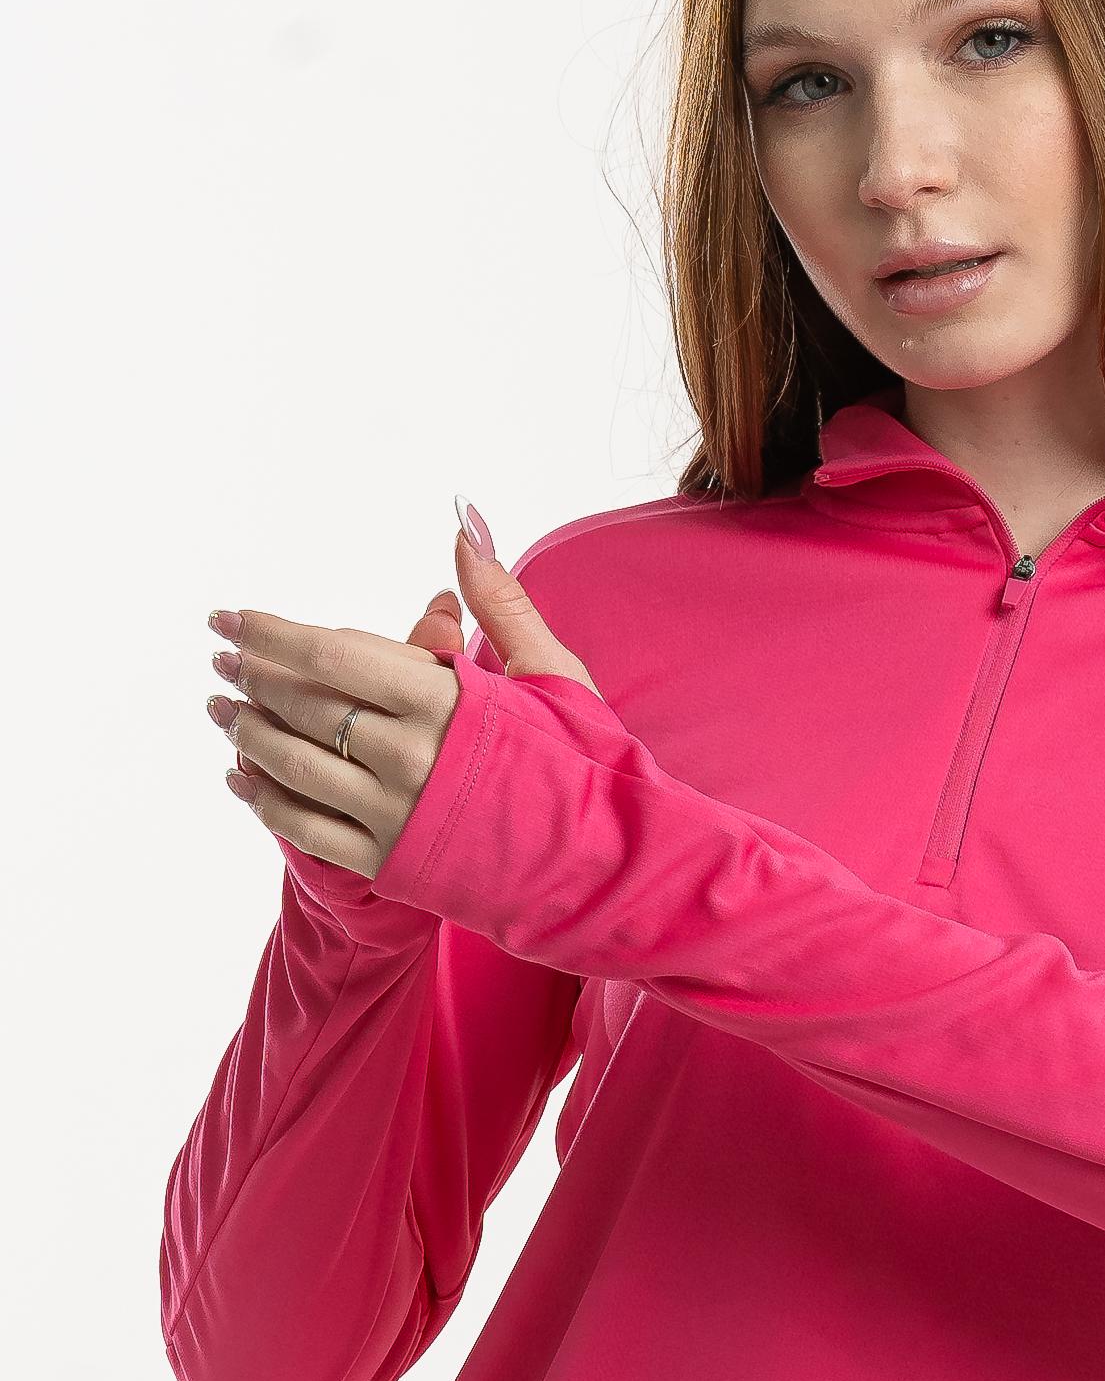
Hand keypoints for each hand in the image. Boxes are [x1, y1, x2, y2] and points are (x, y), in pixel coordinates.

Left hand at [205, 503, 600, 878]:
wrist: (608, 862)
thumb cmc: (584, 757)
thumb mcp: (550, 669)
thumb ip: (498, 596)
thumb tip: (464, 519)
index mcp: (448, 701)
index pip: (334, 654)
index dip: (273, 633)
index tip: (232, 617)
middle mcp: (411, 756)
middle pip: (304, 706)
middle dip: (253, 677)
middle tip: (221, 657)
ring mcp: (396, 813)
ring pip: (294, 765)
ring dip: (247, 733)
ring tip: (222, 709)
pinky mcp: (390, 861)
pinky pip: (305, 828)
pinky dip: (264, 800)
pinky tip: (242, 777)